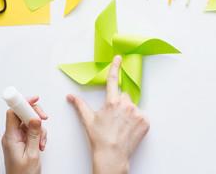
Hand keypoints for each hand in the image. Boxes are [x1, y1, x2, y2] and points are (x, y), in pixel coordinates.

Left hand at [2, 96, 47, 173]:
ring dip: (39, 129)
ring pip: (29, 122)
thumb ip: (34, 134)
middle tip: (44, 118)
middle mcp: (12, 135)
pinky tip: (41, 144)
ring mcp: (17, 138)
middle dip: (35, 115)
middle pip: (22, 114)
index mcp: (10, 137)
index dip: (23, 102)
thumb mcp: (32, 154)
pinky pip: (31, 130)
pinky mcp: (22, 140)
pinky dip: (39, 134)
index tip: (34, 98)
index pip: (13, 112)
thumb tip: (35, 118)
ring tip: (42, 142)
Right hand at [67, 55, 149, 173]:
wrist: (112, 156)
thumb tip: (70, 96)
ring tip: (121, 125)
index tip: (118, 58)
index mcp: (112, 102)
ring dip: (128, 111)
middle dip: (119, 103)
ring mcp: (137, 113)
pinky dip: (136, 120)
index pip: (113, 80)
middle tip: (114, 117)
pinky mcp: (145, 121)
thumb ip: (79, 105)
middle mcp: (126, 105)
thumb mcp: (88, 120)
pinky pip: (141, 115)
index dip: (115, 67)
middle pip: (123, 96)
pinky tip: (129, 128)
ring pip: (132, 106)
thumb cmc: (100, 139)